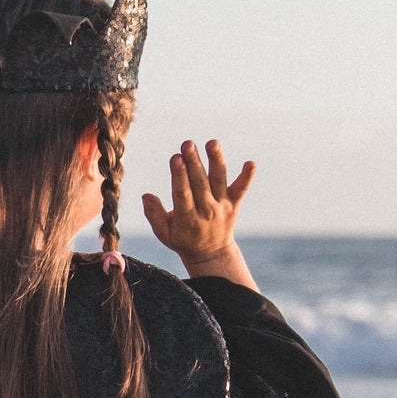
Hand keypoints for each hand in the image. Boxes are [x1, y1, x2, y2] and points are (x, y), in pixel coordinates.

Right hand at [141, 139, 255, 270]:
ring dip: (216, 160)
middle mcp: (206, 211)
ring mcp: (221, 206)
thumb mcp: (165, 234)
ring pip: (218, 180)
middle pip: (199, 183)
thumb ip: (155, 215)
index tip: (176, 159)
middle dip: (193, 163)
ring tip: (212, 143)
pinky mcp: (233, 203)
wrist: (211, 254)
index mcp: (187, 219)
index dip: (179, 176)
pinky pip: (241, 189)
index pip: (183, 194)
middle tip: (187, 144)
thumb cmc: (184, 240)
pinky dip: (247, 177)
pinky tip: (250, 163)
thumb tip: (146, 196)